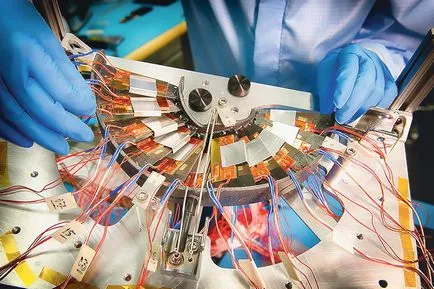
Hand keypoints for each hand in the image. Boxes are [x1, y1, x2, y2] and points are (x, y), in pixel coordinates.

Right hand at [0, 0, 94, 154]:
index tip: (91, 111)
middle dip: (64, 128)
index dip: (78, 105)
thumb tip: (85, 104)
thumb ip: (66, 73)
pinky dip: (13, 132)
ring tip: (60, 145)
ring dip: (41, 135)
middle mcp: (6, 71)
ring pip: (17, 117)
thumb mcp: (48, 42)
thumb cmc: (19, 25)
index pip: (58, 90)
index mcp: (27, 53)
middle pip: (37, 109)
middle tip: (83, 137)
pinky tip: (28, 141)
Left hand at [317, 43, 396, 122]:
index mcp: (350, 52)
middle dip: (353, 103)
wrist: (344, 69)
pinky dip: (377, 108)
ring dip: (363, 109)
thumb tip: (328, 113)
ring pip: (378, 90)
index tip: (337, 104)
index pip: (349, 68)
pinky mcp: (389, 80)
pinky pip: (389, 95)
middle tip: (341, 118)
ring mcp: (382, 68)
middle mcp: (368, 57)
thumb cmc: (333, 75)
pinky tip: (365, 115)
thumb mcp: (323, 81)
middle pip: (367, 81)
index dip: (344, 88)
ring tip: (349, 120)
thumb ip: (326, 96)